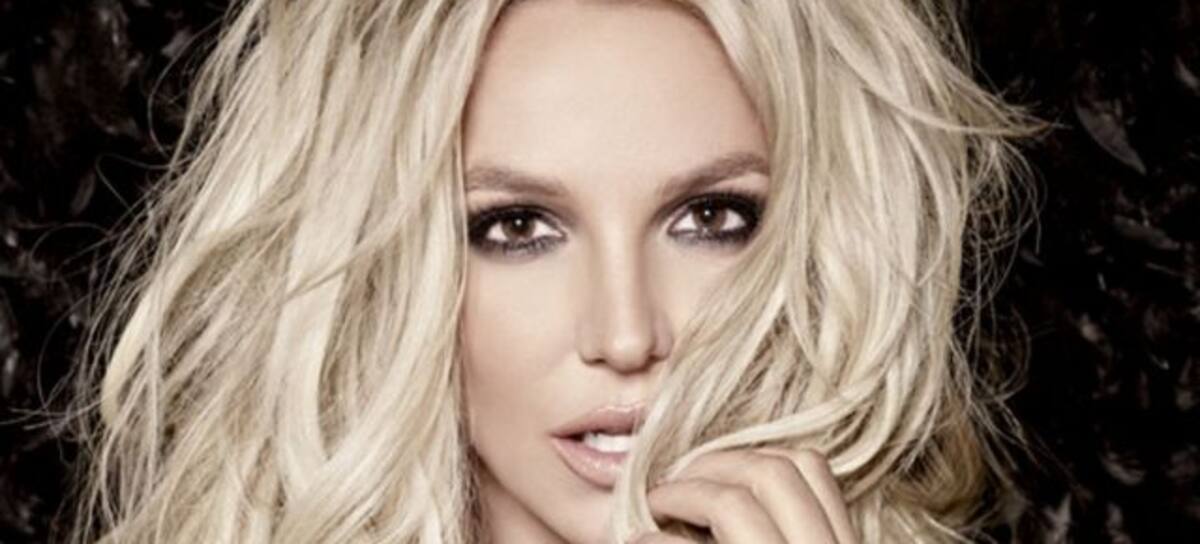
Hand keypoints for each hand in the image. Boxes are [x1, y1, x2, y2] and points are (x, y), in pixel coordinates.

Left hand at [631, 448, 857, 542]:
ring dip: (681, 494)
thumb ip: (779, 526)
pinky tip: (641, 543)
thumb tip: (724, 478)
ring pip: (732, 504)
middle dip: (712, 463)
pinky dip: (652, 540)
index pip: (812, 468)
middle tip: (672, 481)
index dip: (754, 455)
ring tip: (653, 506)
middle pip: (773, 472)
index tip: (715, 473)